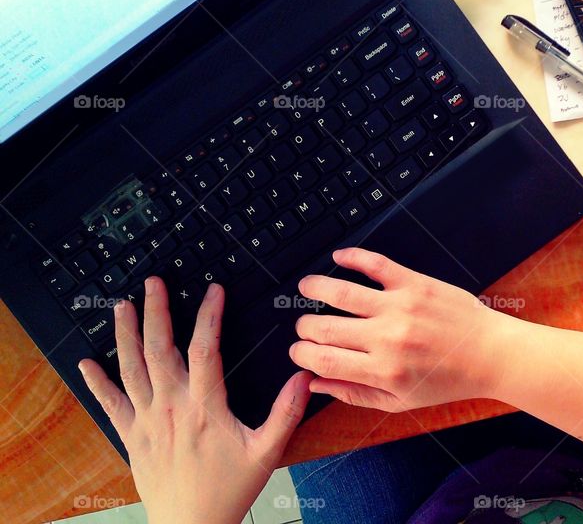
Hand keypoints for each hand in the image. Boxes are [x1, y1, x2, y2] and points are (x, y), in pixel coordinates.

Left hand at [78, 277, 311, 523]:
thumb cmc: (229, 491)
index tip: (214, 290)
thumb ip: (286, 413)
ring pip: (131, 369)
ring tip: (122, 306)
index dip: (209, 315)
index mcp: (205, 408)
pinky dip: (97, 383)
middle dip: (156, 312)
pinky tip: (86, 363)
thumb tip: (303, 377)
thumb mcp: (267, 452)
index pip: (205, 349)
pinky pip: (110, 404)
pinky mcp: (132, 437)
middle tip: (154, 283)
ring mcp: (146, 421)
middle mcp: (171, 408)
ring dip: (126, 335)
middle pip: (159, 350)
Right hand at [290, 248, 521, 410]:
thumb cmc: (448, 379)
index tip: (299, 351)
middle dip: (304, 327)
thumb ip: (354, 393)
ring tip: (306, 287)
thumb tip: (316, 384)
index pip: (323, 360)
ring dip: (315, 288)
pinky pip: (376, 264)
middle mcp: (388, 338)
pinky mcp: (415, 283)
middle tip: (304, 325)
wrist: (489, 354)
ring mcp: (400, 307)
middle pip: (325, 328)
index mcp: (383, 370)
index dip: (302, 354)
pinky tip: (338, 257)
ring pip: (341, 292)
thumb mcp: (400, 401)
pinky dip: (352, 257)